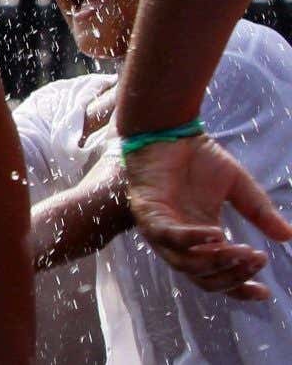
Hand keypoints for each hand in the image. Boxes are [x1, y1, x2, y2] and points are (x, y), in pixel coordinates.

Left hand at [126, 134, 291, 299]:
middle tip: (257, 260)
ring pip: (186, 264)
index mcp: (202, 238)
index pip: (218, 276)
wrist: (169, 130)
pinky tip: (216, 234)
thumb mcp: (238, 187)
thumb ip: (259, 212)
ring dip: (217, 261)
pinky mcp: (147, 213)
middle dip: (233, 275)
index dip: (240, 289)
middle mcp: (180, 240)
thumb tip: (289, 236)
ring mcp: (161, 229)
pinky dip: (192, 239)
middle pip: (204, 277)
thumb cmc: (198, 158)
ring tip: (242, 252)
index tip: (264, 293)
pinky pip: (168, 236)